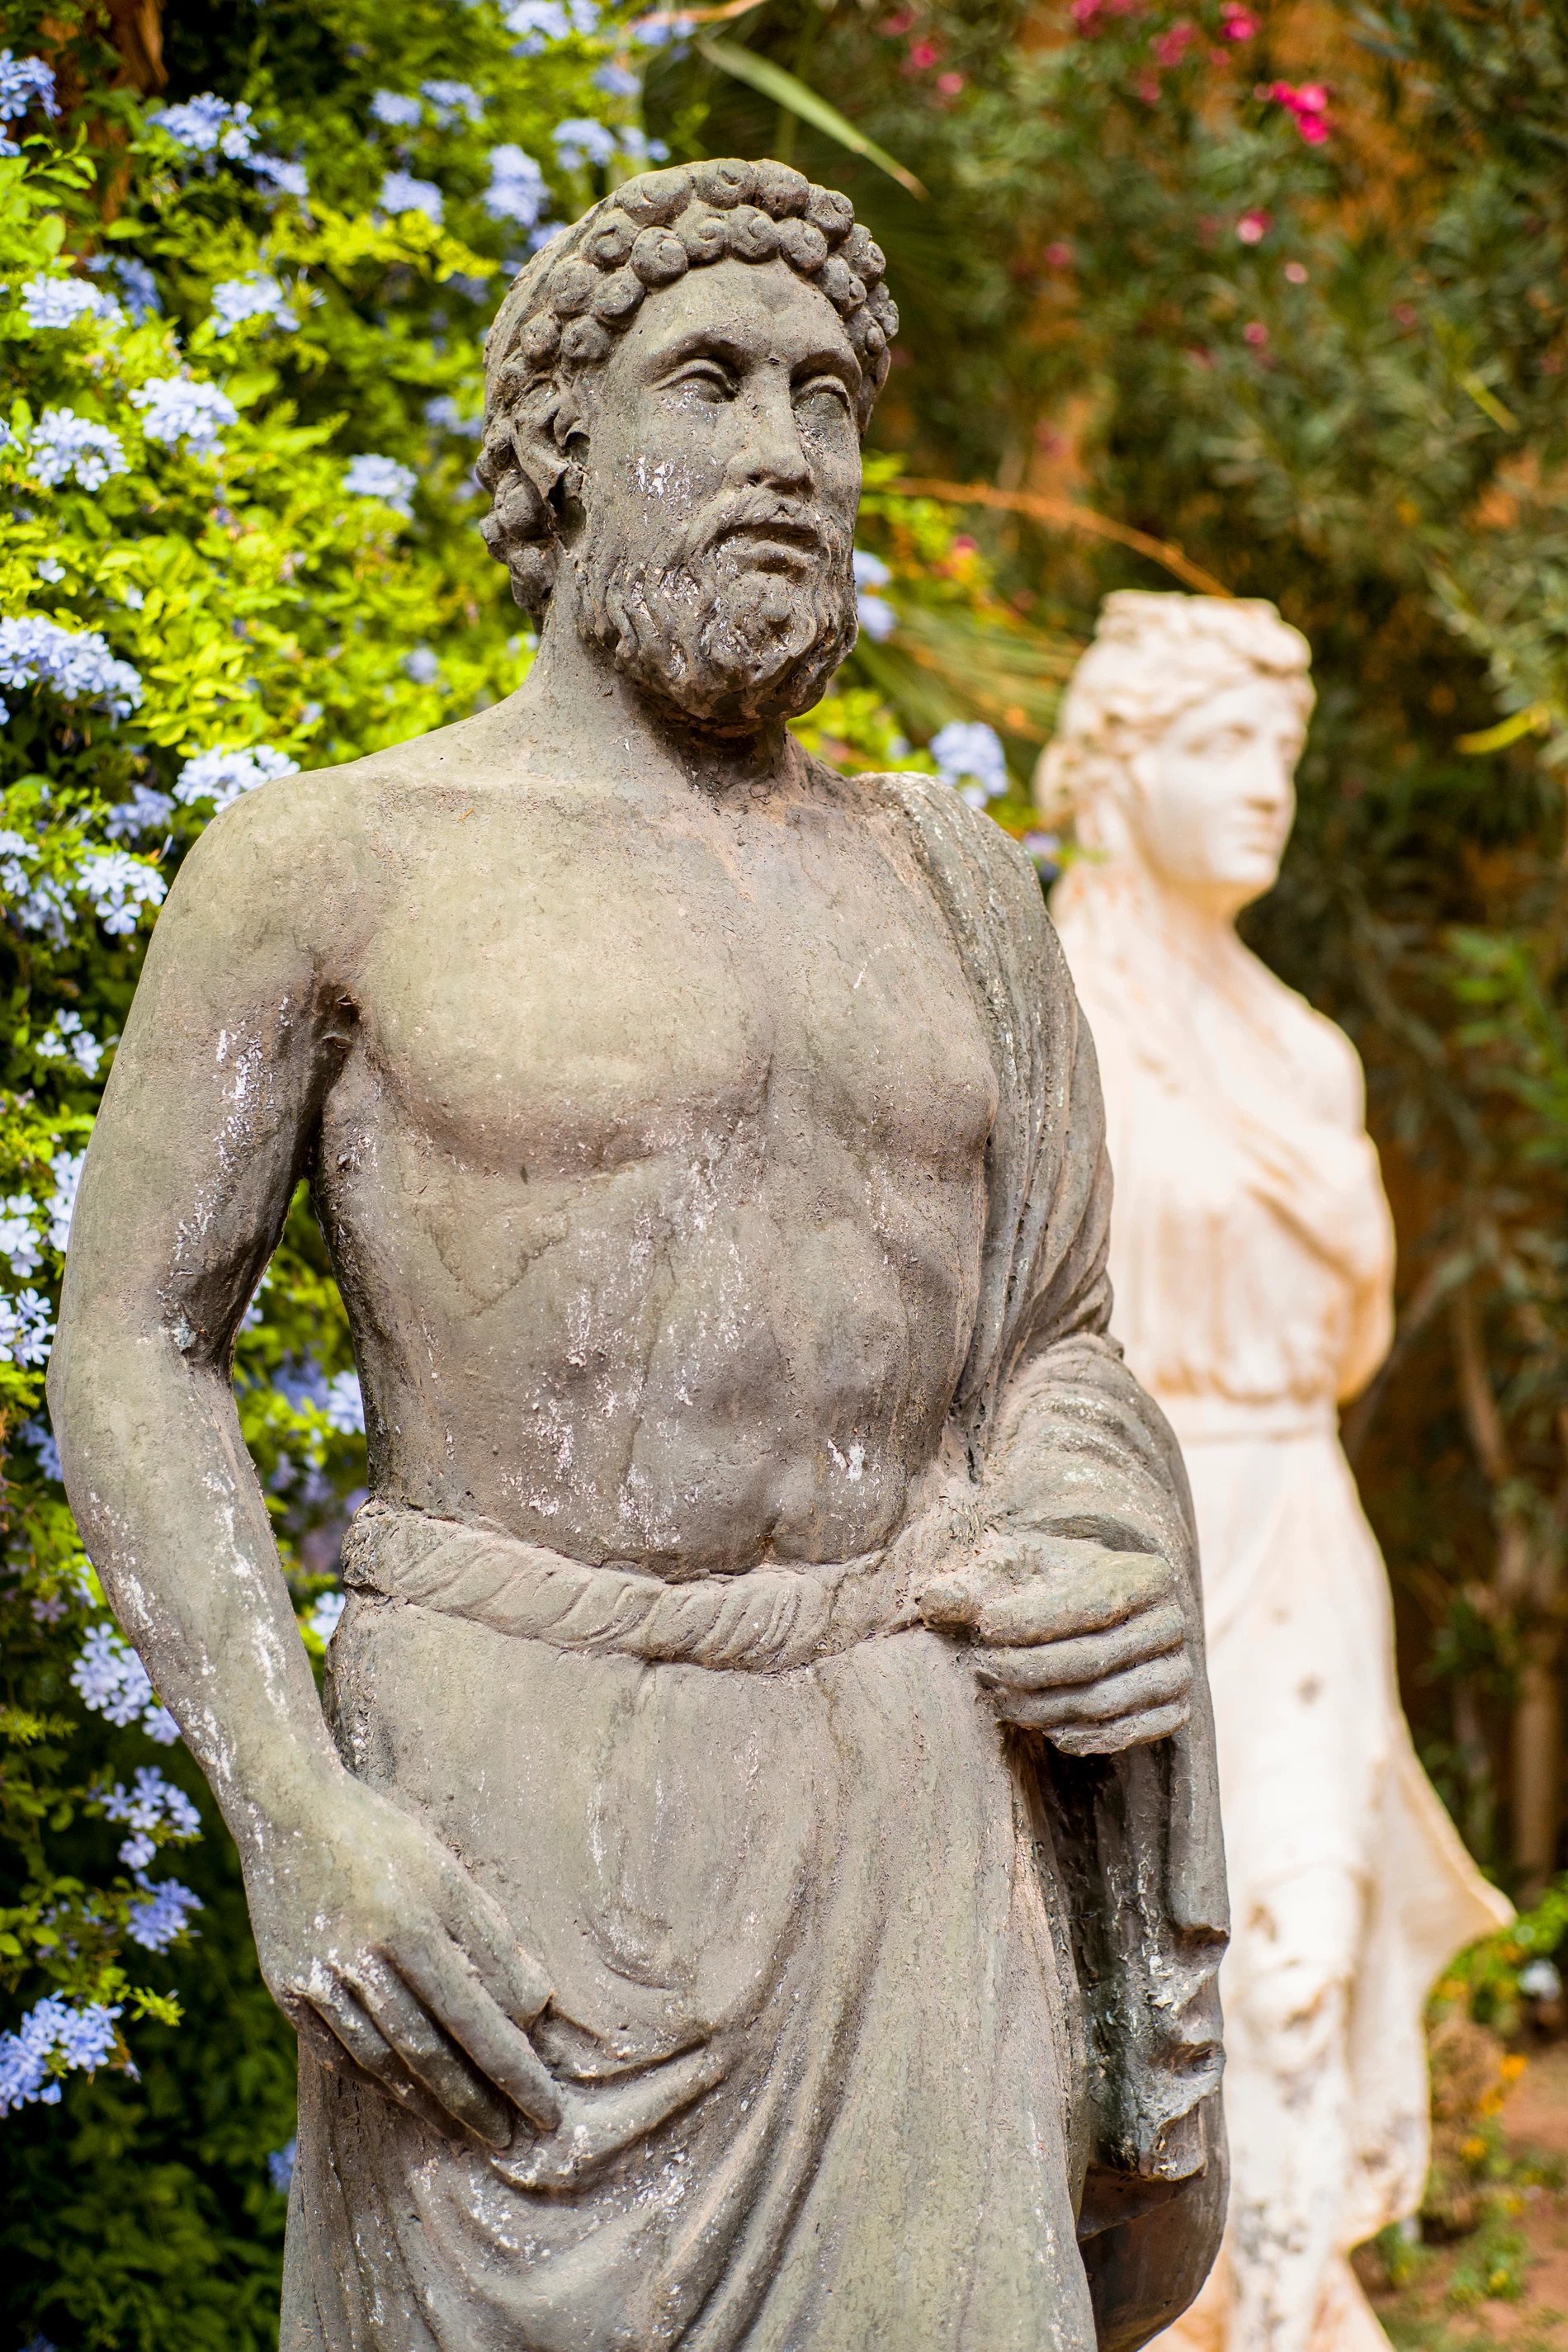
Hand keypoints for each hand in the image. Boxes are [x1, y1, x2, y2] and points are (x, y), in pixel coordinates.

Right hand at [245, 1770, 559, 2147]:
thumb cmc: (384, 1839)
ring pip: (380, 2061)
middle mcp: (363, 1959)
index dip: (513, 2070)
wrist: (289, 1812)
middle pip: (429, 2051)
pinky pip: (335, 2051)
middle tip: (512, 2140)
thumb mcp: (449, 1872)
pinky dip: (373, 2079)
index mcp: (412, 1924)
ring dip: (427, 2104)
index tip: (546, 2109)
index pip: (476, 2018)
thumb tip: (535, 2009)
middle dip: (475, 2102)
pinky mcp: (286, 1990)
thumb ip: (493, 1940)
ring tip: (464, 2133)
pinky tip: (403, 2097)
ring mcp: (318, 1979)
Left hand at [919, 1535, 1192, 1754]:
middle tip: (980, 1668)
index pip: (1089, 1603)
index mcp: (1145, 1573)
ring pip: (1099, 1702)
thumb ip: (970, 1586)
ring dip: (1039, 1706)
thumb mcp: (1009, 1572)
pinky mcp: (1173, 1712)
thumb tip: (933, 1601)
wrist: (1088, 1617)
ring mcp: (1178, 1670)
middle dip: (1025, 1668)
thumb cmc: (1042, 1586)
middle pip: (1090, 1659)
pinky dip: (1074, 1735)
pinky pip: (1123, 1735)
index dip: (1030, 1619)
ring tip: (997, 1695)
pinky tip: (1039, 1725)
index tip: (982, 1626)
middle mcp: (1173, 1621)